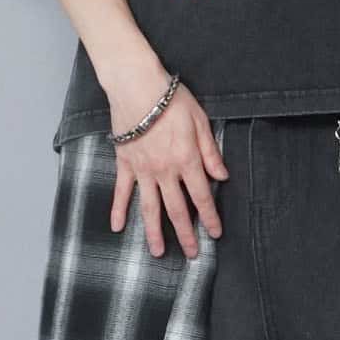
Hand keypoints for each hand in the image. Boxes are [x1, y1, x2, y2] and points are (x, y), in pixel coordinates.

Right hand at [108, 79, 228, 257]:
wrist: (136, 85)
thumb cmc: (170, 99)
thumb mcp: (200, 121)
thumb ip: (210, 152)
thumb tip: (222, 176)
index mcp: (186, 160)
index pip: (202, 196)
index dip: (209, 217)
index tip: (214, 234)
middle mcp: (165, 171)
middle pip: (177, 209)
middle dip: (186, 234)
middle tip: (192, 254)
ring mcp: (142, 170)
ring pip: (149, 208)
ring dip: (154, 232)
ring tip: (158, 252)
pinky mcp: (124, 163)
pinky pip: (121, 191)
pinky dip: (118, 209)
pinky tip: (117, 227)